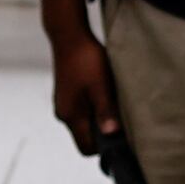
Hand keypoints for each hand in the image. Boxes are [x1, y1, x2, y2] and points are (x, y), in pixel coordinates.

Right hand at [50, 28, 118, 156]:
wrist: (68, 35)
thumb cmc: (86, 60)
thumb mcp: (101, 87)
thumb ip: (105, 112)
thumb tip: (112, 135)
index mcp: (71, 116)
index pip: (86, 148)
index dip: (104, 148)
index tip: (120, 138)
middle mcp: (64, 114)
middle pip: (85, 136)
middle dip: (103, 133)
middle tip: (120, 119)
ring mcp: (63, 103)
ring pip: (84, 122)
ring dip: (98, 118)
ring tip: (112, 103)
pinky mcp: (66, 94)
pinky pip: (81, 110)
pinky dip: (93, 107)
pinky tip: (103, 92)